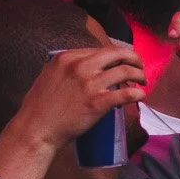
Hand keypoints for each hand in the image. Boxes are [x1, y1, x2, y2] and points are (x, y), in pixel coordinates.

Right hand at [6, 43, 147, 150]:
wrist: (36, 128)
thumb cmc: (40, 107)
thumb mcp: (50, 75)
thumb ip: (67, 68)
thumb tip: (86, 68)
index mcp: (66, 57)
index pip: (101, 49)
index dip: (117, 55)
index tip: (124, 61)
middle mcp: (79, 66)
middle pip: (116, 54)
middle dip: (133, 58)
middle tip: (140, 66)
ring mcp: (89, 84)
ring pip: (125, 71)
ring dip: (139, 75)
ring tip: (142, 81)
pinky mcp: (97, 103)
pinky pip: (126, 94)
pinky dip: (138, 93)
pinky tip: (140, 96)